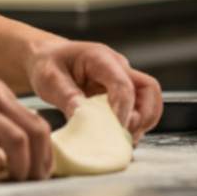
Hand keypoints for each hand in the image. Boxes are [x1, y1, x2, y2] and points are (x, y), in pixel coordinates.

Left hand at [25, 39, 162, 143]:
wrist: (46, 58)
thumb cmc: (47, 63)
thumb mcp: (49, 79)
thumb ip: (67, 97)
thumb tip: (83, 118)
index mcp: (100, 58)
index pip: (123, 84)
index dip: (124, 109)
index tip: (116, 130)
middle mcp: (117, 67)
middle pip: (149, 90)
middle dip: (143, 116)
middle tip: (123, 134)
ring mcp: (122, 79)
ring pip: (150, 101)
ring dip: (141, 123)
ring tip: (120, 137)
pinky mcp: (121, 94)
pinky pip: (139, 110)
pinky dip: (134, 125)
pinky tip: (116, 134)